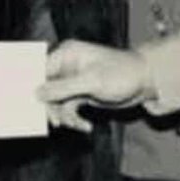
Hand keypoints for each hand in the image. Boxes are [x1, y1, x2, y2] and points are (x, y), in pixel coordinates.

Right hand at [39, 40, 153, 132]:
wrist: (146, 83)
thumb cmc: (123, 74)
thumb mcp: (91, 81)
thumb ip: (62, 87)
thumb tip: (37, 93)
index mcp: (67, 54)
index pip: (40, 70)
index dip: (35, 87)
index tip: (33, 105)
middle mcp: (67, 66)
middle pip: (45, 89)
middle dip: (52, 107)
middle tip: (59, 122)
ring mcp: (72, 81)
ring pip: (56, 103)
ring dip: (65, 116)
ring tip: (77, 124)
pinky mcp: (80, 94)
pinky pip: (68, 109)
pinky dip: (74, 119)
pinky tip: (84, 126)